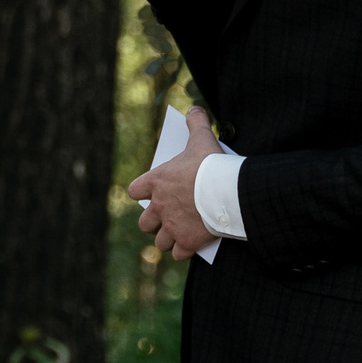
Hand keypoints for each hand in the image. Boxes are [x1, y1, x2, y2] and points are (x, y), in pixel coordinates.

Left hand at [127, 107, 223, 261]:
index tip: (151, 194)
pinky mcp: (187, 242)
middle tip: (167, 219)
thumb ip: (196, 123)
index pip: (134, 191)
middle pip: (144, 223)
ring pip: (159, 242)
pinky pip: (178, 254)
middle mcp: (159, 207)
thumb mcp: (202, 139)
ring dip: (168, 239)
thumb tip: (194, 109)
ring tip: (178, 235)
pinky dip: (185, 251)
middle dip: (154, 223)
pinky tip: (192, 246)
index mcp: (156, 183)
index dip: (142, 194)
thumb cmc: (211, 164)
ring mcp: (172, 227)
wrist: (227, 190)